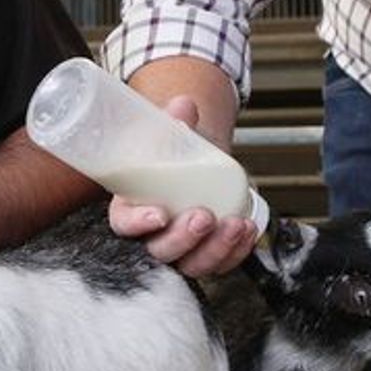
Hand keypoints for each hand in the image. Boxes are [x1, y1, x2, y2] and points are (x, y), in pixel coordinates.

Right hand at [106, 93, 260, 277]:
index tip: (158, 214)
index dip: (138, 224)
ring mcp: (180, 249)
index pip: (123, 225)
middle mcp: (152, 234)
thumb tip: (185, 105)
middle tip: (204, 216)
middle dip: (183, 239)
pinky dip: (236, 252)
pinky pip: (220, 264)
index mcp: (129, 207)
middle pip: (159, 251)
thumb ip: (174, 122)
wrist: (193, 165)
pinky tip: (247, 229)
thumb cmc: (169, 154)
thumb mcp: (166, 136)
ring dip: (215, 250)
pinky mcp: (205, 254)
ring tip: (235, 224)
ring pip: (191, 265)